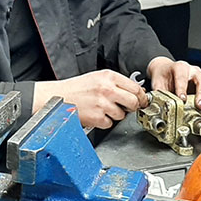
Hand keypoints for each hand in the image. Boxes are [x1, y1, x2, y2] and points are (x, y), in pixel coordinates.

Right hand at [34, 70, 148, 129]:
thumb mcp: (98, 78)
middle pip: (134, 102)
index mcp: (109, 76)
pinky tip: (96, 114)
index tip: (142, 101)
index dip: (141, 96)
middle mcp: (107, 89)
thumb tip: (135, 92)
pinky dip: (104, 122)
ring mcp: (102, 104)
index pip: (135, 88)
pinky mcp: (97, 117)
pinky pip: (110, 123)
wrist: (58, 97)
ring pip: (122, 115)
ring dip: (115, 115)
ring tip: (102, 109)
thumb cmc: (77, 88)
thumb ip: (116, 83)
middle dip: (132, 107)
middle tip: (126, 108)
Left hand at [146, 56, 200, 108]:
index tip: (182, 99)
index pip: (182, 77)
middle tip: (200, 105)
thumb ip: (158, 93)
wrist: (166, 70)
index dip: (182, 88)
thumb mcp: (157, 83)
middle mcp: (192, 70)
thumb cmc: (163, 76)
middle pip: (200, 79)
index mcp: (179, 68)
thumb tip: (158, 106)